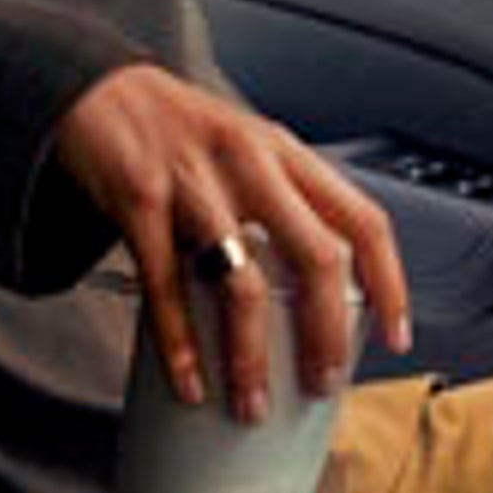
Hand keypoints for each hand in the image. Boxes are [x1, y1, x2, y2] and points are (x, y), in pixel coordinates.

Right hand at [49, 64, 413, 422]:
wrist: (96, 90)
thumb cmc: (179, 133)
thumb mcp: (244, 152)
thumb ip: (280, 207)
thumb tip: (310, 300)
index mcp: (285, 153)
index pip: (362, 219)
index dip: (389, 282)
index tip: (396, 335)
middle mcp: (249, 161)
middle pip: (316, 257)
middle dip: (325, 333)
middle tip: (322, 383)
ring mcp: (194, 179)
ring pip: (241, 282)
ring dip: (251, 356)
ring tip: (251, 402)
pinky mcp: (139, 197)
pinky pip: (166, 286)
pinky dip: (179, 344)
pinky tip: (188, 381)